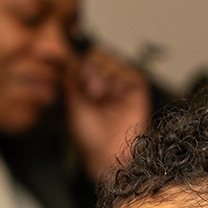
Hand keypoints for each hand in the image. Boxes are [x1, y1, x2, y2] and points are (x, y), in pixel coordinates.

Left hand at [65, 46, 149, 178]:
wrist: (107, 153)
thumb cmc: (90, 137)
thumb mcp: (72, 104)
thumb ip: (71, 80)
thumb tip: (69, 59)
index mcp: (89, 85)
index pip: (84, 59)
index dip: (80, 64)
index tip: (77, 77)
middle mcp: (105, 83)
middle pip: (100, 54)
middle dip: (92, 68)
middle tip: (89, 88)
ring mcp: (121, 85)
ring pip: (114, 60)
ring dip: (104, 74)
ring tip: (101, 95)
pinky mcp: (137, 90)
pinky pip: (131, 71)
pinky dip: (121, 79)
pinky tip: (116, 94)